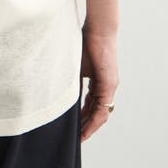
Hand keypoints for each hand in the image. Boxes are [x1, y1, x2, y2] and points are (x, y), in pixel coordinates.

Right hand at [78, 23, 118, 141]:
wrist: (97, 29)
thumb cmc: (84, 42)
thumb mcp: (74, 67)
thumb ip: (70, 82)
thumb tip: (57, 95)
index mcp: (98, 81)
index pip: (90, 105)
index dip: (82, 118)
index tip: (73, 129)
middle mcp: (106, 86)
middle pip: (96, 113)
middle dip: (85, 127)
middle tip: (75, 139)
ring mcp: (110, 86)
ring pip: (100, 114)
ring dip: (89, 126)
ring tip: (79, 138)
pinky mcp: (110, 84)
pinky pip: (102, 108)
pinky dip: (93, 120)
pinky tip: (85, 128)